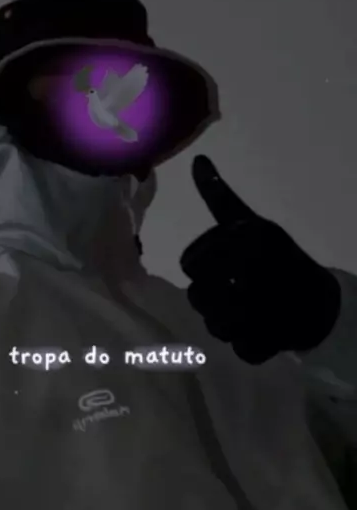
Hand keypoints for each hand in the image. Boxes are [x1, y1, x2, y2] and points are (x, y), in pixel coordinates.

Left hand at [180, 156, 340, 363]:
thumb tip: (196, 160)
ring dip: (225, 322)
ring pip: (213, 325)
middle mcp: (250, 271)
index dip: (201, 268)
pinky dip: (248, 344)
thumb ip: (218, 195)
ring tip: (246, 310)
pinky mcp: (271, 341)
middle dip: (211, 297)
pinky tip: (261, 329)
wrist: (319, 299)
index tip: (221, 267)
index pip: (189, 264)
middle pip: (197, 297)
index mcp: (244, 240)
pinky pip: (239, 349)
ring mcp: (261, 309)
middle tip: (234, 290)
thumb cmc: (276, 255)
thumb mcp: (248, 221)